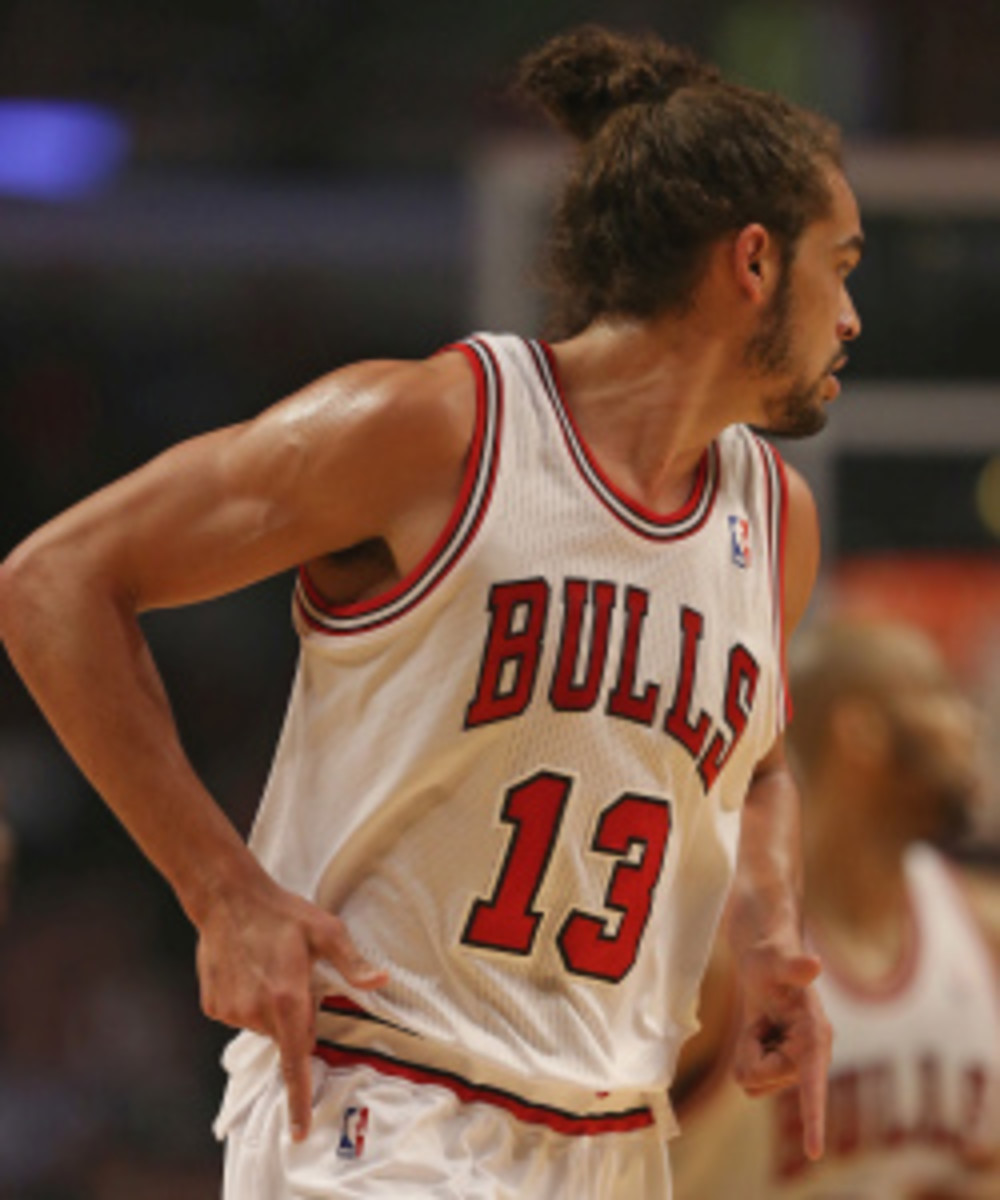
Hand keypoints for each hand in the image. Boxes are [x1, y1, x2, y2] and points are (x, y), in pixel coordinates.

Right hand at [195, 864, 388, 1141]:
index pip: (296, 1060)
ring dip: (270, 1008)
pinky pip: (238, 1015)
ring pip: (261, 1026)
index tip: (301, 1130)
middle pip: (286, 1037)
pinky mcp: (213, 1005)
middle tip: (294, 977)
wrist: (228, 897)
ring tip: (269, 967)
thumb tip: (382, 981)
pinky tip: (248, 969)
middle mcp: (256, 1012)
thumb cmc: (283, 912)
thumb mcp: (326, 931)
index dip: (300, 1098)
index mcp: (287, 999)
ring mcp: (231, 1011)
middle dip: (295, 1017)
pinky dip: (247, 1001)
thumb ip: (352, 963)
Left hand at [732, 942, 831, 1160]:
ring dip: (747, 1052)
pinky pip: (749, 1080)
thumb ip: (794, 965)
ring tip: (761, 1024)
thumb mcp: (776, 959)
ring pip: (753, 1082)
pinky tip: (760, 1034)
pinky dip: (745, 1055)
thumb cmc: (772, 956)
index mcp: (816, 1037)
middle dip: (749, 1050)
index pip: (814, 1084)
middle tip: (760, 1019)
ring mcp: (795, 1066)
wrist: (765, 962)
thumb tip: (815, 963)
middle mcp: (811, 1058)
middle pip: (761, 1078)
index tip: (814, 1153)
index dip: (813, 1119)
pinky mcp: (781, 1069)